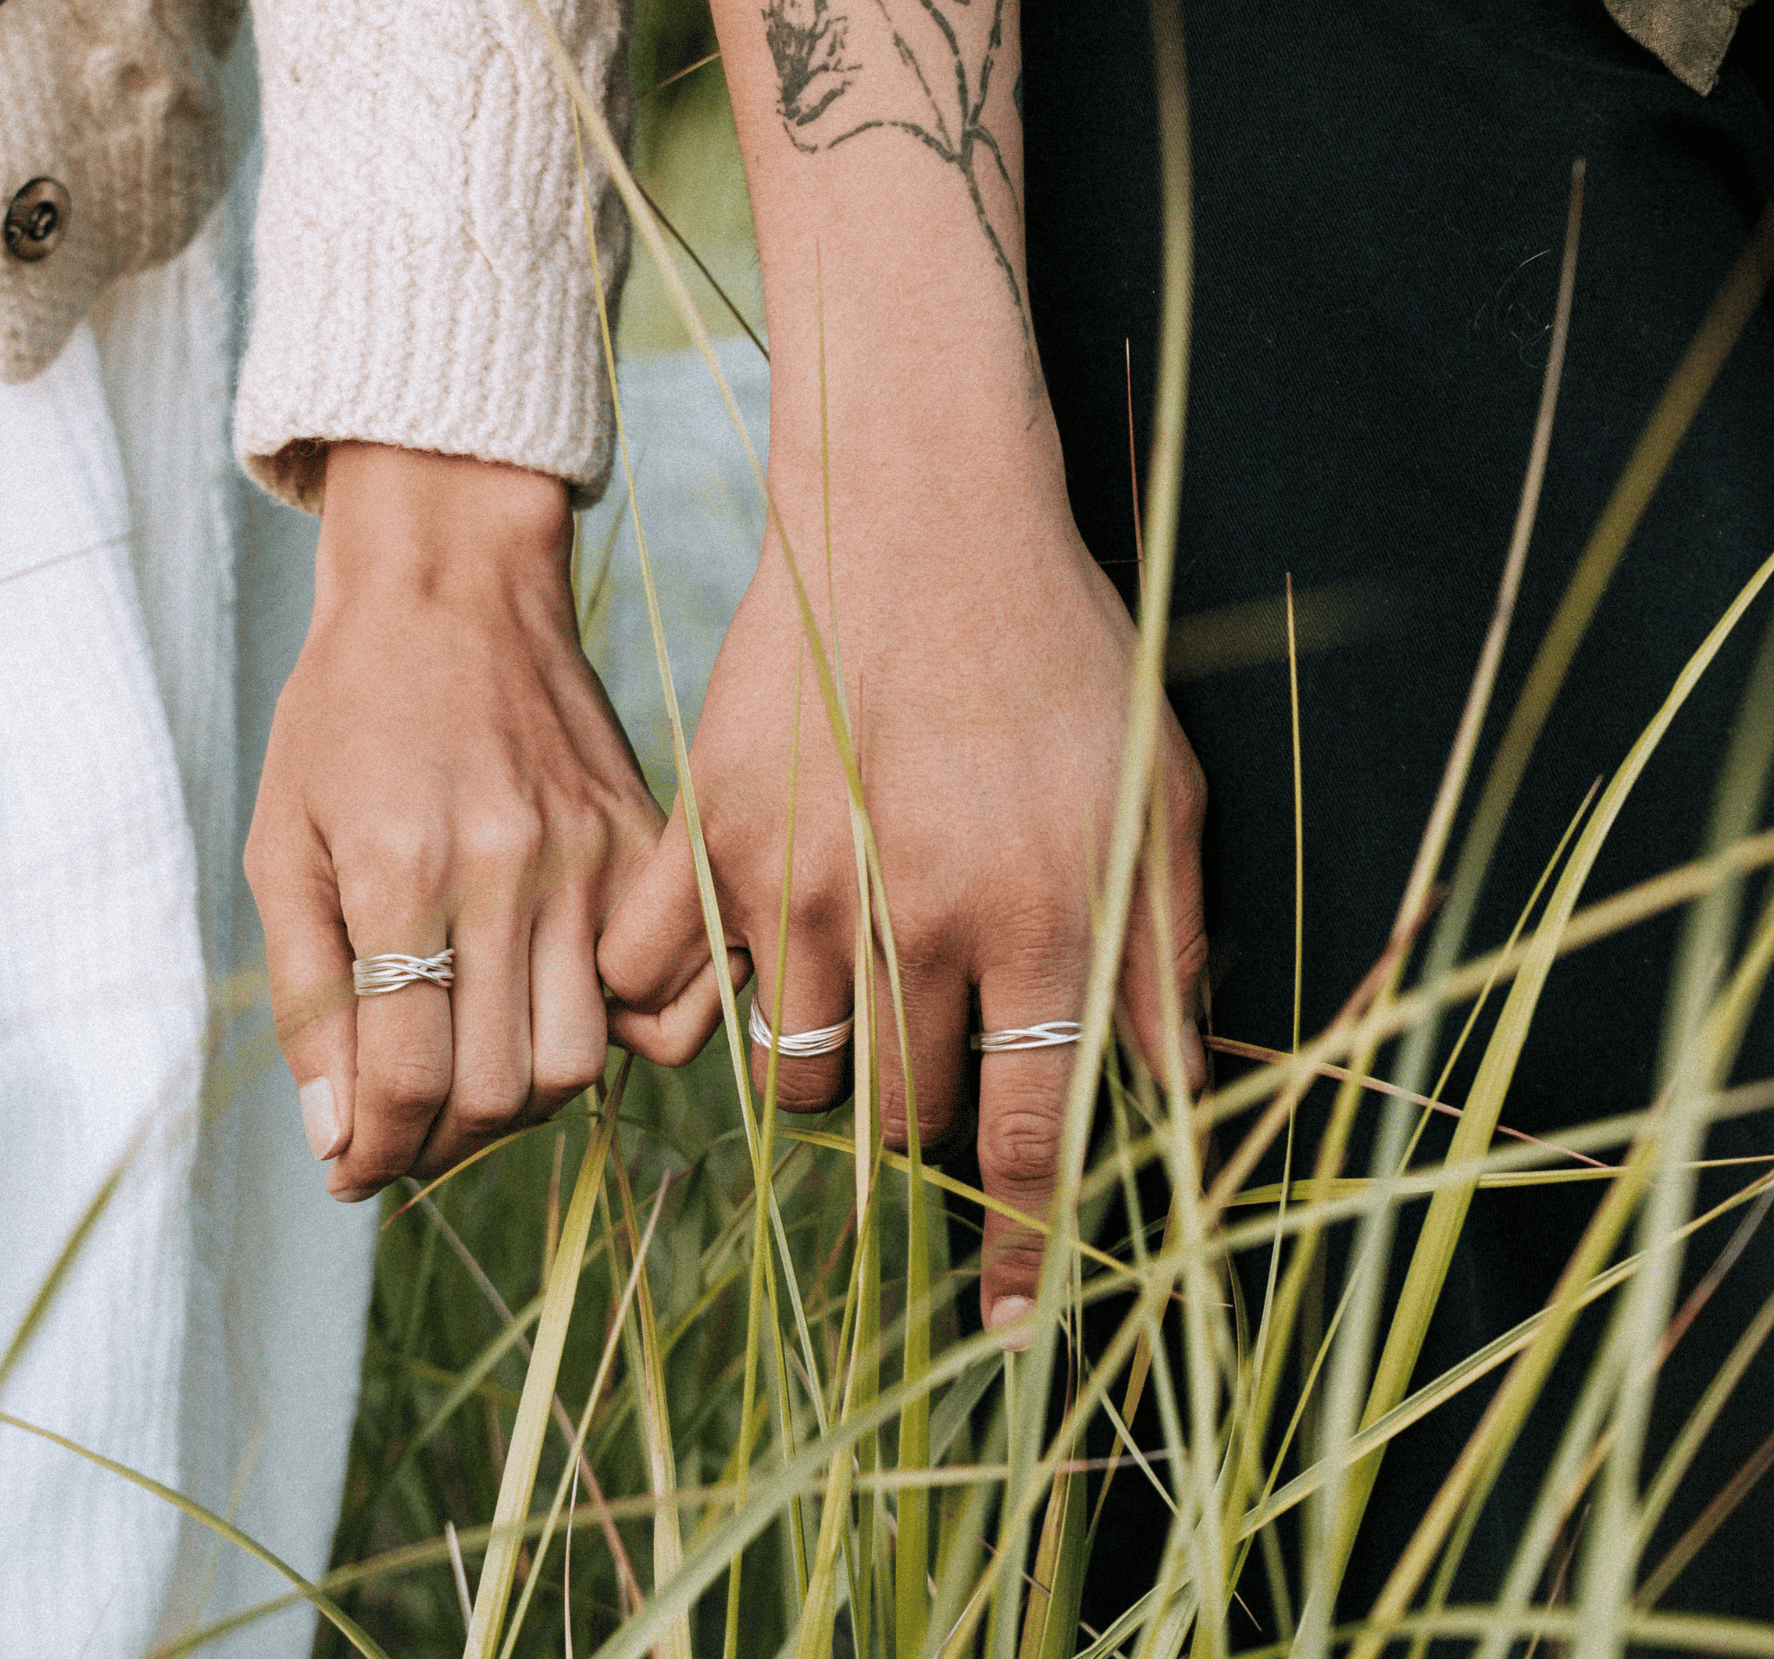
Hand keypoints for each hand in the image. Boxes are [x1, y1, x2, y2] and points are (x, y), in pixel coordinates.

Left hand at [246, 445, 662, 1198]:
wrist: (452, 587)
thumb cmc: (345, 715)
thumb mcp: (283, 844)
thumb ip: (307, 998)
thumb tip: (338, 1142)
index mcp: (403, 869)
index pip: (406, 1081)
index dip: (372, 1155)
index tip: (353, 1168)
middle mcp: (510, 870)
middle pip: (502, 1092)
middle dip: (438, 1139)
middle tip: (404, 1120)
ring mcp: (590, 857)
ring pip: (582, 1062)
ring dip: (518, 1100)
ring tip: (471, 1069)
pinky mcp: (642, 844)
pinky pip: (661, 994)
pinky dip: (617, 1038)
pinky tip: (556, 1012)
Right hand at [599, 472, 1205, 1327]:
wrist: (918, 514)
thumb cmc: (1058, 651)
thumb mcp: (1159, 791)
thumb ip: (1169, 950)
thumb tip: (1177, 1095)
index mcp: (1037, 913)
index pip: (1034, 1133)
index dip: (1029, 1248)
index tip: (1011, 1324)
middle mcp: (911, 915)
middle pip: (895, 1119)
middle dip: (920, 1124)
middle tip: (929, 1061)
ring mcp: (795, 877)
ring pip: (787, 1073)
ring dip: (823, 1070)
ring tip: (848, 1000)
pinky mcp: (708, 832)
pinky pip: (660, 981)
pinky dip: (683, 1006)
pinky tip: (732, 972)